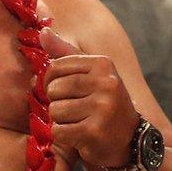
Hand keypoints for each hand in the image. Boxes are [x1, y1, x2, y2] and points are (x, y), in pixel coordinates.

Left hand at [43, 28, 140, 168]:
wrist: (129, 139)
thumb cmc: (104, 102)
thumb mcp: (91, 73)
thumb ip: (65, 52)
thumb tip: (42, 31)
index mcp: (103, 64)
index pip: (56, 66)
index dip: (50, 81)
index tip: (62, 91)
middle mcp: (106, 83)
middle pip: (54, 89)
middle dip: (57, 102)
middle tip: (74, 109)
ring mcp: (102, 108)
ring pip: (55, 111)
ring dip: (60, 120)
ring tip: (78, 121)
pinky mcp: (94, 131)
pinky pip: (59, 131)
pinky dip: (63, 136)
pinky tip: (79, 135)